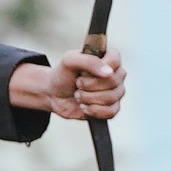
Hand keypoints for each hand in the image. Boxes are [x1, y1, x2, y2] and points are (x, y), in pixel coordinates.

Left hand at [9, 46, 125, 120]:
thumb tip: (109, 72)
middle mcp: (114, 74)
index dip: (103, 69)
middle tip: (77, 85)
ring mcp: (113, 92)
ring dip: (91, 100)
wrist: (53, 94)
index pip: (117, 61)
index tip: (84, 73)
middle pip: (116, 83)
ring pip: (114, 99)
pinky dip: (96, 112)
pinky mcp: (109, 108)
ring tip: (79, 96)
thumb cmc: (60, 73)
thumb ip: (88, 61)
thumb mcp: (69, 60)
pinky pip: (112, 113)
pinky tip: (85, 108)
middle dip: (92, 87)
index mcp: (108, 58)